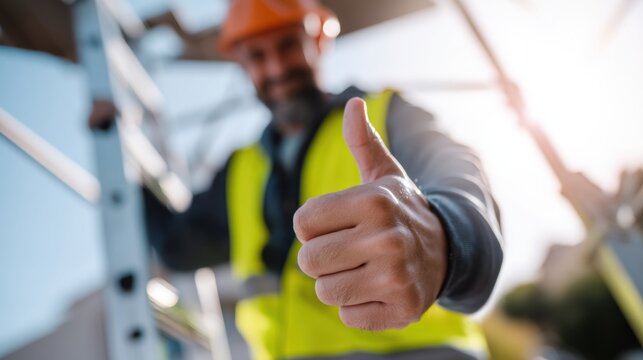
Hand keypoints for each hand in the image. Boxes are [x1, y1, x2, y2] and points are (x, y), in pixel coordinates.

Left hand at [293, 98, 447, 330]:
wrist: (447, 251)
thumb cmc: (401, 210)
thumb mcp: (384, 174)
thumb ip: (362, 141)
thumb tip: (352, 103)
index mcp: (373, 201)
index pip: (302, 223)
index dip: (313, 227)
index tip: (337, 225)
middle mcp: (386, 237)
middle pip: (308, 260)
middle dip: (321, 258)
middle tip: (349, 251)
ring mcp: (396, 276)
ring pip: (325, 291)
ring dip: (338, 283)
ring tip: (364, 269)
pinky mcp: (402, 309)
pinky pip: (347, 316)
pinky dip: (357, 307)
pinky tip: (378, 290)